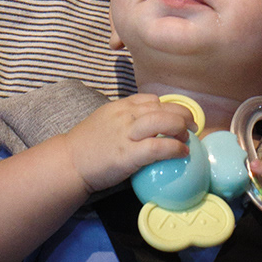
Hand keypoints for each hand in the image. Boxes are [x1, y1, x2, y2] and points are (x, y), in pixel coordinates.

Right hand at [60, 95, 195, 194]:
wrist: (69, 161)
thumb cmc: (88, 145)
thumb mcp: (106, 120)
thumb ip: (125, 119)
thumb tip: (148, 125)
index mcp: (120, 106)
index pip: (152, 99)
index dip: (170, 107)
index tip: (178, 117)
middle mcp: (126, 115)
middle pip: (162, 107)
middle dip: (183, 114)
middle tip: (192, 126)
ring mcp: (127, 133)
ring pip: (163, 122)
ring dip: (181, 128)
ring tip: (188, 137)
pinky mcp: (128, 154)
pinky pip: (158, 147)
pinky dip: (174, 147)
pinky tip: (182, 152)